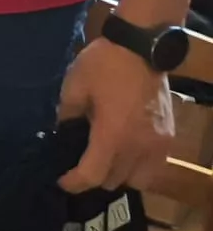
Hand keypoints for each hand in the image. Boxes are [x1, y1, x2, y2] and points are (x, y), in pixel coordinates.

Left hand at [57, 38, 175, 191]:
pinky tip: (125, 154)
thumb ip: (66, 116)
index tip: (61, 180)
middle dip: (93, 177)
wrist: (141, 48)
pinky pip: (154, 168)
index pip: (93, 175)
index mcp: (112, 135)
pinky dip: (138, 168)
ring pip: (137, 181)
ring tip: (103, 161)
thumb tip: (60, 133)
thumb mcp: (74, 87)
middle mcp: (138, 147)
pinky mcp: (169, 138)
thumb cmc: (104, 65)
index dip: (74, 183)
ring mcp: (158, 145)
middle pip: (114, 181)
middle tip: (79, 164)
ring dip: (118, 176)